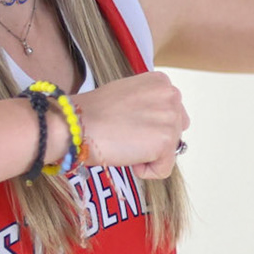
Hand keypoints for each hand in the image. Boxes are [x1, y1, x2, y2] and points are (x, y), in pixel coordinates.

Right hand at [70, 72, 189, 178]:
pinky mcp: (166, 141)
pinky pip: (164, 169)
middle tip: (126, 136)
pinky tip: (127, 156)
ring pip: (169, 151)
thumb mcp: (128, 94)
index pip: (170, 113)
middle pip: (174, 132)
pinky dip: (146, 171)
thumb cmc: (94, 112)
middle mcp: (171, 96)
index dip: (149, 126)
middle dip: (153, 141)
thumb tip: (155, 124)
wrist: (78, 123)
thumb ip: (148, 104)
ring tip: (125, 144)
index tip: (128, 125)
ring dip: (147, 155)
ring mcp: (171, 118)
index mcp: (161, 82)